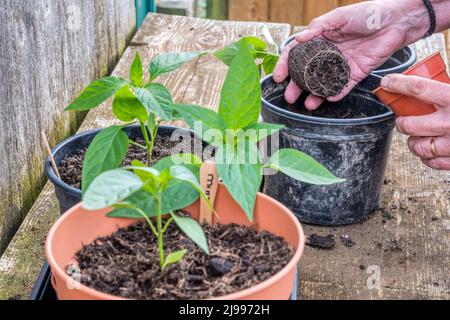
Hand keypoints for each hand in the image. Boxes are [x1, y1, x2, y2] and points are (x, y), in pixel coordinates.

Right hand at [274, 0, 429, 109]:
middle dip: (297, 86)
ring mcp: (341, 65)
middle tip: (289, 97)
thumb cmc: (368, 13)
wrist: (396, 21)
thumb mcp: (339, 16)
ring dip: (314, 95)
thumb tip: (299, 39)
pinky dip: (336, 94)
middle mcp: (328, 54)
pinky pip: (344, 87)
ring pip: (323, 83)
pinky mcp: (356, 73)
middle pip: (307, 74)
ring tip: (308, 104)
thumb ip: (318, 27)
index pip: (297, 54)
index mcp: (320, 39)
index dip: (286, 65)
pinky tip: (328, 99)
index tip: (279, 77)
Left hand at [380, 74, 449, 169]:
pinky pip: (429, 161)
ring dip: (413, 141)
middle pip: (409, 124)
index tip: (387, 82)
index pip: (419, 88)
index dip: (398, 84)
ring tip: (420, 135)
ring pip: (416, 146)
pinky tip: (432, 148)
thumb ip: (446, 89)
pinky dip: (427, 156)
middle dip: (401, 122)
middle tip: (403, 120)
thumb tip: (426, 82)